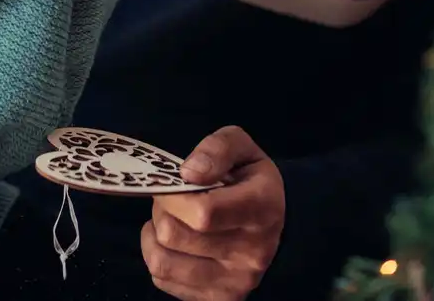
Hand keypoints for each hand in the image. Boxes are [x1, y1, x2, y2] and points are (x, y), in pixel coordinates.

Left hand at [139, 126, 283, 300]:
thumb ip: (217, 149)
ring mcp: (235, 283)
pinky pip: (163, 280)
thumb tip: (188, 173)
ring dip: (155, 236)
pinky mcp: (218, 299)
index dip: (173, 196)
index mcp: (261, 209)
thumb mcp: (243, 148)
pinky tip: (173, 243)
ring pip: (162, 262)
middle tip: (171, 199)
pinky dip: (157, 257)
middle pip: (174, 235)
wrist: (278, 224)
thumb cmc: (252, 182)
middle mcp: (251, 254)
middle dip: (162, 211)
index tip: (171, 183)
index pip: (202, 212)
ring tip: (170, 220)